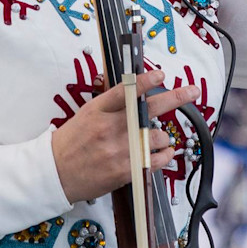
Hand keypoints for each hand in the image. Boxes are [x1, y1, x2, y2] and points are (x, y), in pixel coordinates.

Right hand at [51, 67, 192, 204]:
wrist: (55, 173)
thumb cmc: (71, 143)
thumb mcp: (87, 115)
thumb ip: (111, 104)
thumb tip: (137, 94)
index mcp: (98, 110)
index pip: (125, 90)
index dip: (146, 81)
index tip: (160, 75)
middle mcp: (110, 128)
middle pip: (148, 109)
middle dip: (175, 98)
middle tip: (190, 91)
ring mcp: (119, 150)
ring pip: (157, 136)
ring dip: (163, 136)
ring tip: (156, 138)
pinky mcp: (125, 170)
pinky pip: (157, 160)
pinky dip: (165, 155)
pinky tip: (163, 152)